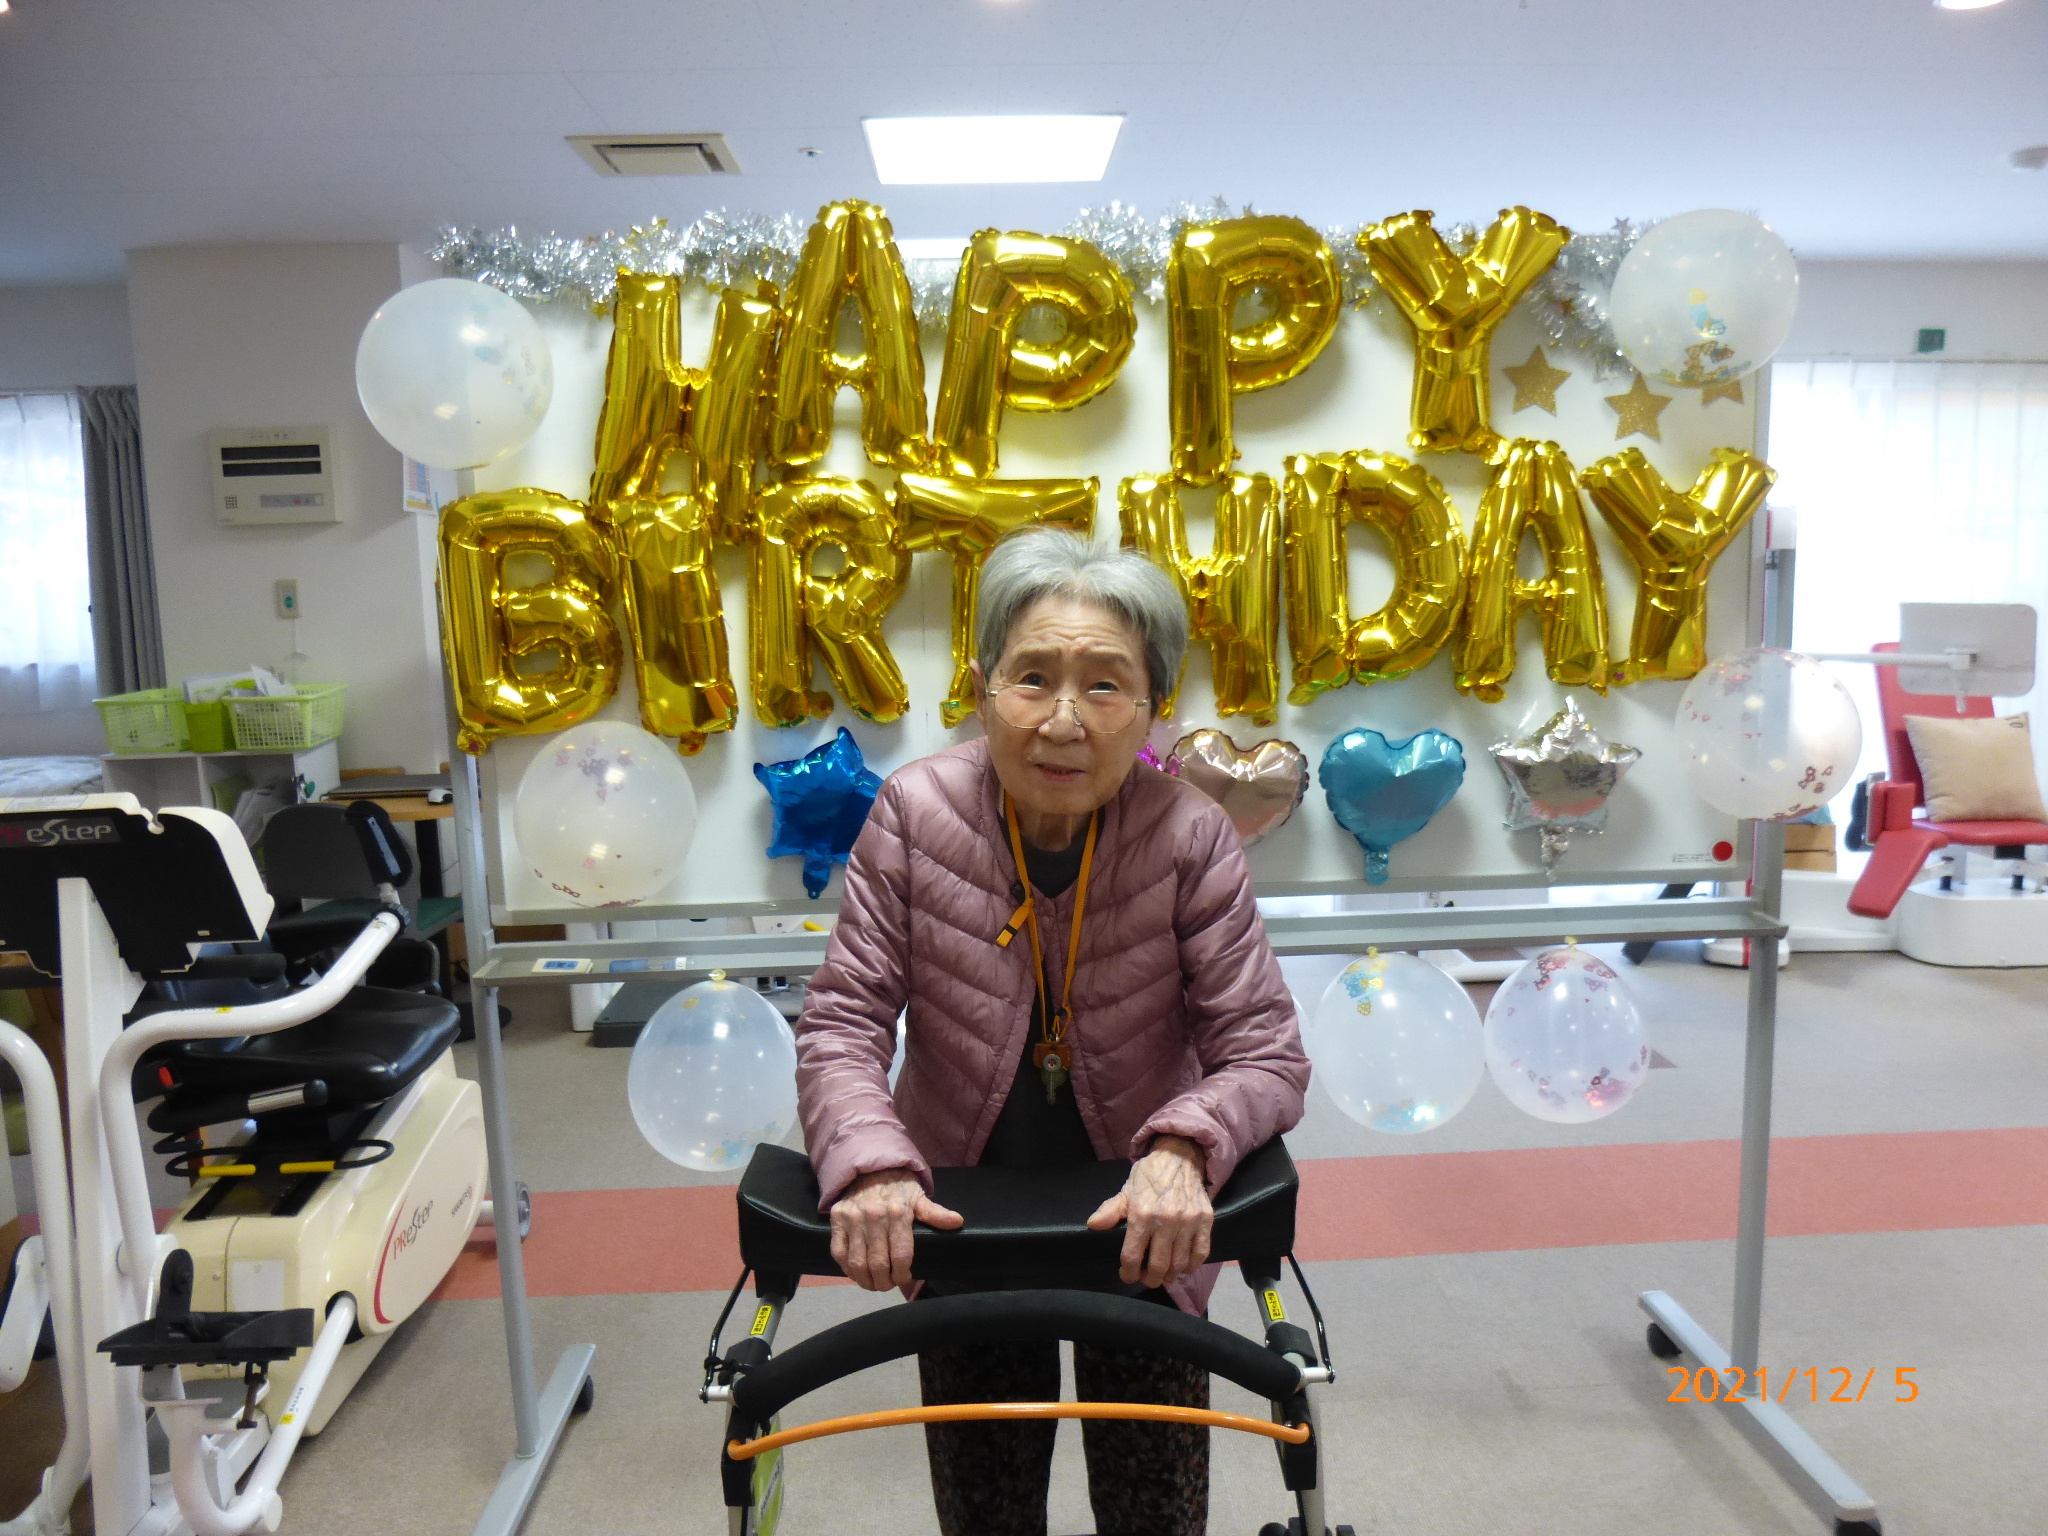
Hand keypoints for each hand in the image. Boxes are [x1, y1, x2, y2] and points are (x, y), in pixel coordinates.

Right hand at [828, 1169, 963, 1291]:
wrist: (870, 1168)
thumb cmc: (898, 1187)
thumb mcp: (918, 1198)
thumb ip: (935, 1213)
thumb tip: (957, 1222)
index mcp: (898, 1212)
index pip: (901, 1255)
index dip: (903, 1274)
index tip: (905, 1278)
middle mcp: (874, 1216)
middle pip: (879, 1263)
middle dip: (885, 1282)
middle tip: (889, 1285)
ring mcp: (853, 1218)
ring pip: (858, 1263)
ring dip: (867, 1280)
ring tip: (874, 1284)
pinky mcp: (837, 1220)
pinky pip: (839, 1253)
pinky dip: (847, 1269)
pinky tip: (857, 1273)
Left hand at [1087, 1135, 1212, 1288]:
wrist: (1180, 1156)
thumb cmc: (1150, 1175)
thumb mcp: (1127, 1190)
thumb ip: (1111, 1210)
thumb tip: (1093, 1225)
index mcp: (1141, 1213)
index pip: (1132, 1255)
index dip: (1128, 1272)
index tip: (1127, 1275)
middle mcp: (1166, 1220)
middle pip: (1158, 1266)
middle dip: (1149, 1278)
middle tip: (1146, 1278)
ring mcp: (1188, 1221)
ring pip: (1179, 1264)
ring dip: (1170, 1275)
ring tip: (1163, 1275)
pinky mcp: (1205, 1220)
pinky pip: (1200, 1253)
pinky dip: (1191, 1266)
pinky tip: (1183, 1266)